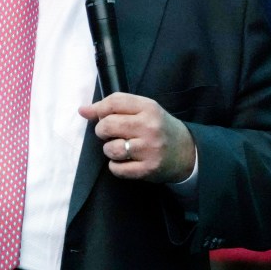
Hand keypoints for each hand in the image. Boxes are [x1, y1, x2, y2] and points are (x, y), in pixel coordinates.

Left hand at [78, 92, 195, 182]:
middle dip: (101, 130)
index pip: (114, 101)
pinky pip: (117, 168)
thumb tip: (82, 110)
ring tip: (118, 147)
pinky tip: (124, 161)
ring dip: (109, 149)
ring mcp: (149, 149)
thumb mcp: (144, 110)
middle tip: (108, 133)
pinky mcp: (148, 169)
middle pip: (108, 125)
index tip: (95, 114)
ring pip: (110, 148)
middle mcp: (149, 127)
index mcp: (149, 108)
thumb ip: (115, 107)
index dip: (99, 108)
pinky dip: (115, 166)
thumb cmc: (159, 128)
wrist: (187, 152)